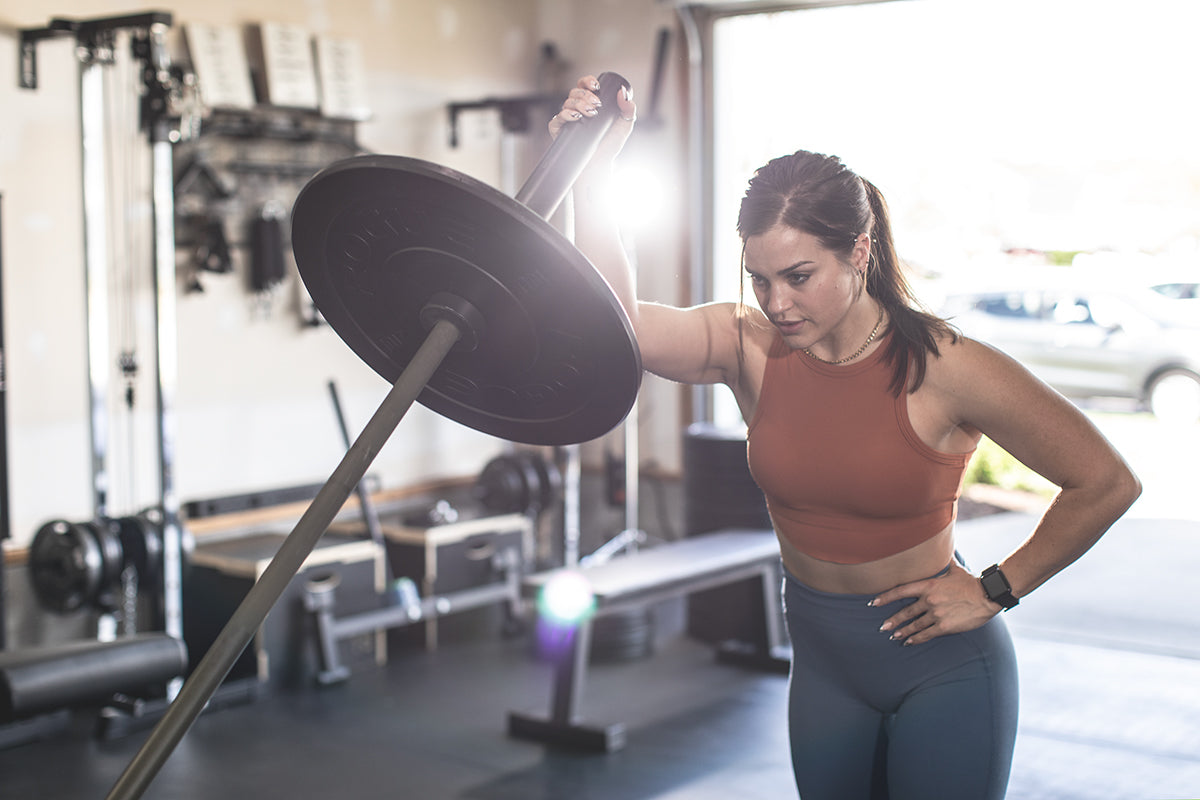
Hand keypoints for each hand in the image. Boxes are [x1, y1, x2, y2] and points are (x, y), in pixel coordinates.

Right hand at [549, 74, 636, 163]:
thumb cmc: (609, 147)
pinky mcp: (558, 132)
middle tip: (597, 104)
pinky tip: (575, 117)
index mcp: (589, 105)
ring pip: (566, 102)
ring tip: (590, 114)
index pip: (584, 86)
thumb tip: (622, 91)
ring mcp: (567, 120)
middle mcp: (577, 110)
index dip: (587, 81)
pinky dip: (565, 115)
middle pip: (575, 92)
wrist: (599, 165)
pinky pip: (556, 119)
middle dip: (585, 95)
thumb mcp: (624, 127)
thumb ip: (628, 109)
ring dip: (578, 104)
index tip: (596, 86)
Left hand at [870, 562, 1000, 645]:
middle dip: (892, 620)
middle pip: (906, 611)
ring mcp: (936, 614)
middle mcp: (929, 600)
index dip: (886, 597)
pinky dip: (916, 638)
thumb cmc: (971, 582)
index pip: (901, 591)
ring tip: (893, 636)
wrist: (987, 596)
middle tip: (881, 627)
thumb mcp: (955, 569)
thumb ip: (944, 561)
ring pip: (915, 625)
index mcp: (928, 585)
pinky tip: (909, 642)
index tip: (874, 603)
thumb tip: (943, 548)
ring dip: (903, 631)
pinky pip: (926, 634)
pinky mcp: (945, 626)